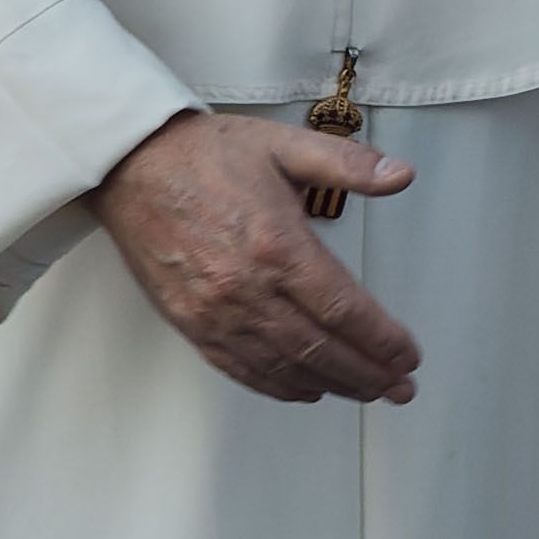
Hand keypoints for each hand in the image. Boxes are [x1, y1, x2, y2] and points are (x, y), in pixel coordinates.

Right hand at [98, 110, 422, 403]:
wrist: (130, 166)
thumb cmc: (205, 154)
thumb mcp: (284, 144)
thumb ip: (347, 164)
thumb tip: (400, 174)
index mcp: (277, 245)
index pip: (343, 309)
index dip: (382, 340)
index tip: (408, 355)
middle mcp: (247, 288)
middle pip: (320, 349)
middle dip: (368, 374)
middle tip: (400, 388)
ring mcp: (216, 313)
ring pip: (285, 367)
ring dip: (332, 386)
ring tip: (367, 393)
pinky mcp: (191, 324)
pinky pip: (242, 369)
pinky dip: (280, 387)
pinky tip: (307, 390)